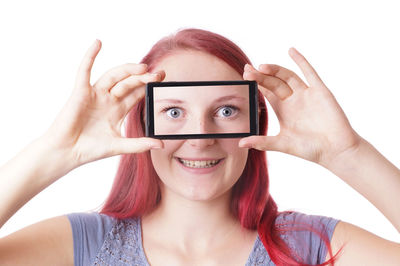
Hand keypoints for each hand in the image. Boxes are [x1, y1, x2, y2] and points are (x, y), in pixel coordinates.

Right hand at [43, 40, 164, 166]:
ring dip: (128, 70)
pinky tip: (98, 43)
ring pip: (114, 76)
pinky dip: (90, 56)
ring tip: (142, 67)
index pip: (137, 93)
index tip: (162, 79)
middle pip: (129, 83)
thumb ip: (140, 144)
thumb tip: (160, 144)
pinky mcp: (80, 92)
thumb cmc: (90, 149)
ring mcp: (95, 94)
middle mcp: (108, 99)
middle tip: (158, 74)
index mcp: (118, 110)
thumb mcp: (120, 146)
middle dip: (144, 77)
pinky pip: (84, 70)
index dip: (149, 86)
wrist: (67, 153)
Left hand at [240, 48, 361, 166]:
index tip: (244, 75)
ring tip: (262, 66)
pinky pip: (310, 73)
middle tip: (248, 70)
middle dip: (261, 76)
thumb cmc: (310, 149)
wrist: (336, 150)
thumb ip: (262, 142)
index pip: (266, 92)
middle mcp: (293, 100)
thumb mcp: (282, 144)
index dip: (256, 83)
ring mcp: (306, 94)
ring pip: (288, 76)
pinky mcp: (320, 91)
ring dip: (275, 69)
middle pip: (274, 82)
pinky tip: (291, 51)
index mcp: (283, 110)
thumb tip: (241, 144)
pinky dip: (301, 61)